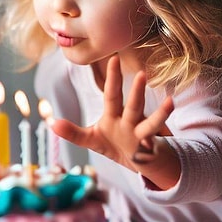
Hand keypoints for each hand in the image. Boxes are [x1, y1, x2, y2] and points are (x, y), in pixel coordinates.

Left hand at [51, 55, 179, 189]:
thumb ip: (73, 133)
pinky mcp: (150, 152)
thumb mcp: (92, 139)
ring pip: (151, 124)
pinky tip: (153, 146)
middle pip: (134, 104)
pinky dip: (153, 148)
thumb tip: (52, 124)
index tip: (113, 59)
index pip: (112, 93)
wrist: (140, 162)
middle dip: (137, 91)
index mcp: (115, 115)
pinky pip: (154, 149)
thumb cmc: (115, 144)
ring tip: (169, 102)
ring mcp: (142, 135)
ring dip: (160, 114)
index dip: (113, 77)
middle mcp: (131, 121)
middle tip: (141, 74)